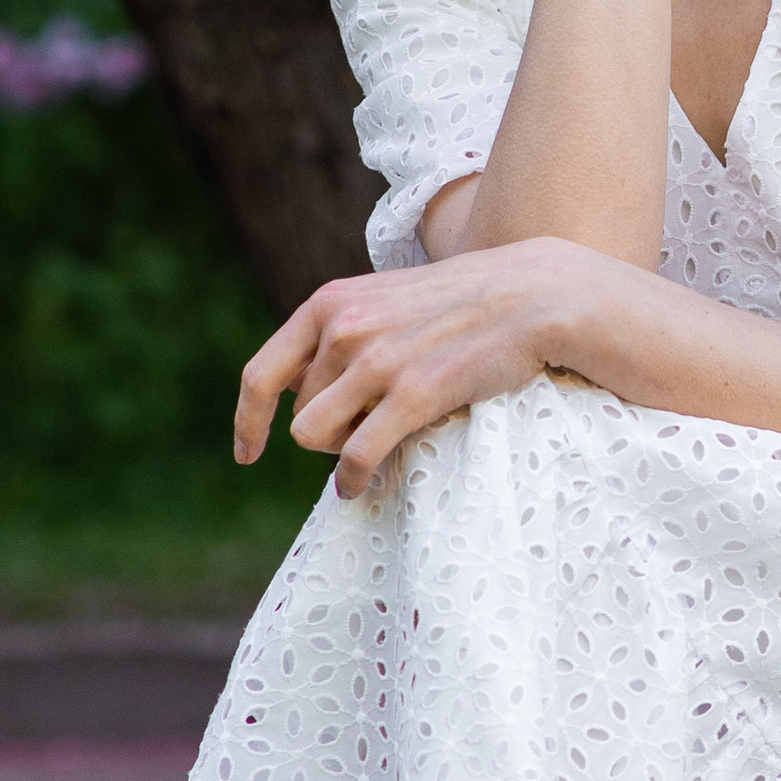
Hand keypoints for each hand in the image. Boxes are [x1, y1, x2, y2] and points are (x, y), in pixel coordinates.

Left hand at [234, 238, 585, 498]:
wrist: (531, 294)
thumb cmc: (460, 302)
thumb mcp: (384, 297)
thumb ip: (341, 331)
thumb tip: (301, 386)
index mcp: (329, 303)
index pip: (261, 374)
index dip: (249, 421)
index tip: (249, 453)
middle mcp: (344, 329)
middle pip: (299, 416)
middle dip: (328, 431)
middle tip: (368, 430)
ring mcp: (377, 361)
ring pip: (316, 437)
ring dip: (340, 451)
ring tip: (375, 446)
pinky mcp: (413, 393)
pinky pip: (357, 456)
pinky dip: (352, 480)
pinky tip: (361, 486)